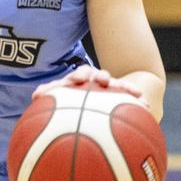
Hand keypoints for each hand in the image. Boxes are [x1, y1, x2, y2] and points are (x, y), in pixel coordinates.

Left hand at [32, 65, 146, 105]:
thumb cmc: (70, 100)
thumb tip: (35, 96)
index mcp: (78, 80)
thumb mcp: (60, 99)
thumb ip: (50, 96)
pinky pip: (128, 95)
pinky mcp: (120, 93)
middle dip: (99, 77)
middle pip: (97, 75)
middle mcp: (93, 80)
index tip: (77, 80)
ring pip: (115, 84)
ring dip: (123, 87)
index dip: (77, 77)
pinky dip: (135, 98)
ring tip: (134, 92)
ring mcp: (107, 86)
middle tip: (103, 81)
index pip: (78, 75)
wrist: (88, 99)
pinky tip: (145, 105)